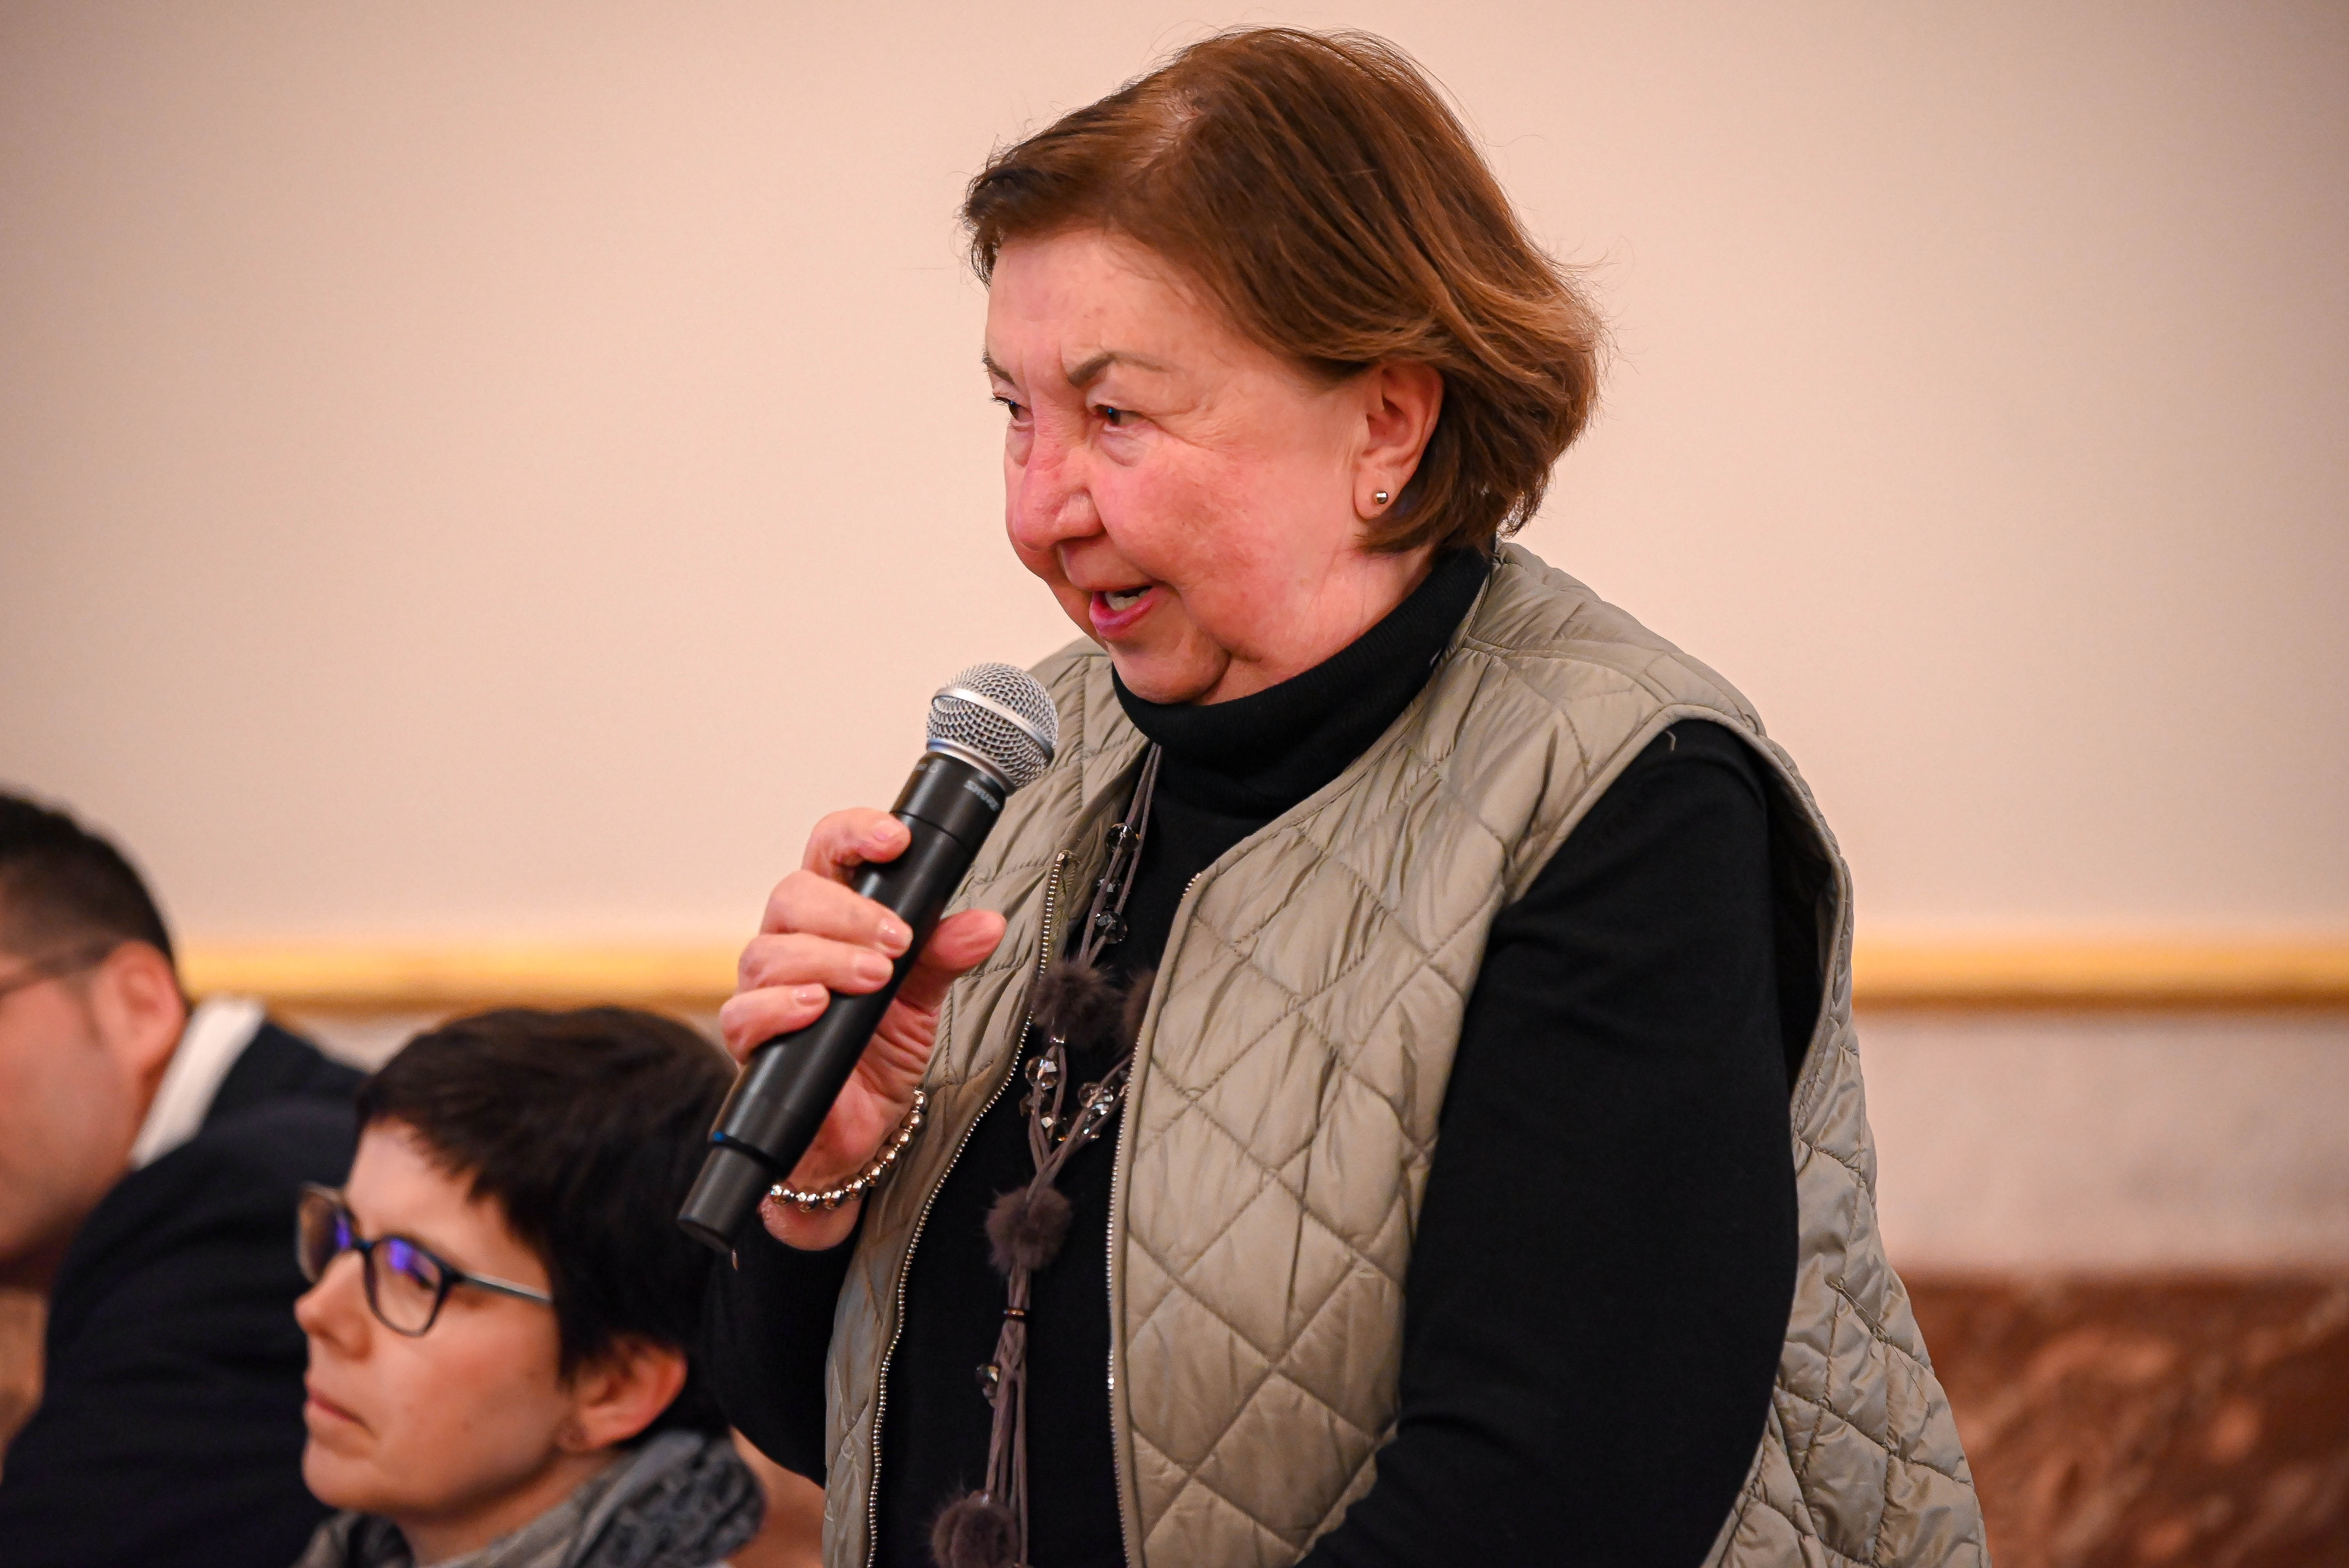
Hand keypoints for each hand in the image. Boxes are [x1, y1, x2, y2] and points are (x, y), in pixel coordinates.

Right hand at [720, 808, 1005, 1249]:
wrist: (858, 1127)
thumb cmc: (879, 1050)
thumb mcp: (924, 997)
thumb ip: (946, 954)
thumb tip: (986, 922)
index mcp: (832, 919)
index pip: (828, 853)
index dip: (853, 834)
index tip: (893, 840)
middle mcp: (791, 944)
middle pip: (793, 895)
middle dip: (849, 912)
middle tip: (897, 941)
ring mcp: (765, 990)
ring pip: (771, 950)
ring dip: (827, 958)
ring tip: (874, 978)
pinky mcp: (750, 1039)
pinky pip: (745, 1012)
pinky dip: (780, 1006)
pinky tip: (816, 1007)